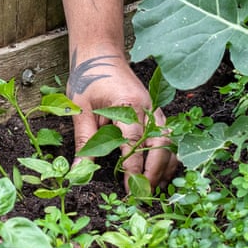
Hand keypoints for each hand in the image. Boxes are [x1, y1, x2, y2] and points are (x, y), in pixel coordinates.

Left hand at [67, 48, 176, 190]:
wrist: (99, 52)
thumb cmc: (87, 77)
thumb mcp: (80, 108)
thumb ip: (84, 140)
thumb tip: (78, 172)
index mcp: (127, 104)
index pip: (135, 143)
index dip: (134, 170)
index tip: (130, 191)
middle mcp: (147, 106)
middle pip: (160, 145)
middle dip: (154, 173)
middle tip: (143, 195)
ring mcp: (154, 108)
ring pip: (169, 142)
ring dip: (163, 167)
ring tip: (151, 188)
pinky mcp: (154, 111)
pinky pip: (167, 137)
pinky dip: (166, 156)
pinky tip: (158, 172)